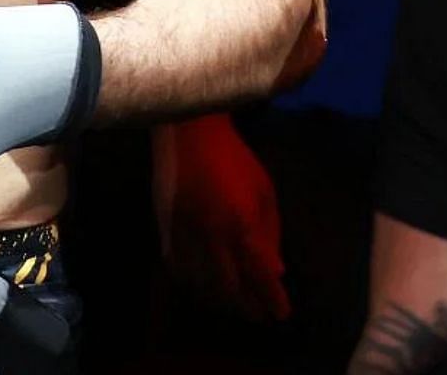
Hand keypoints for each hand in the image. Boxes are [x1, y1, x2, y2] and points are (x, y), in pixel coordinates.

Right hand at [155, 114, 289, 321]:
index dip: (272, 299)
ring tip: (231, 304)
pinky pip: (175, 264)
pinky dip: (189, 280)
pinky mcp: (164, 225)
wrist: (190, 131)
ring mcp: (184, 231)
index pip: (259, 274)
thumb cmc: (235, 158)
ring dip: (218, 298)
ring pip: (199, 280)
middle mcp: (212, 233)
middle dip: (246, 306)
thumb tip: (277, 270)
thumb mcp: (265, 191)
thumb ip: (271, 233)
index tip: (281, 314)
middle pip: (228, 286)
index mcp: (241, 223)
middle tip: (257, 315)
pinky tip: (199, 284)